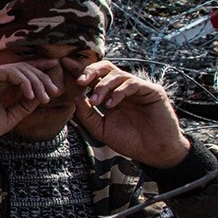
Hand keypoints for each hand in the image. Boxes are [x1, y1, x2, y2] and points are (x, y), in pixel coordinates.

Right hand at [0, 62, 61, 144]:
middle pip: (24, 69)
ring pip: (20, 69)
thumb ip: (24, 105)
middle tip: (54, 91)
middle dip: (42, 79)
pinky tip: (31, 94)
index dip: (39, 70)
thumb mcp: (11, 116)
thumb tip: (40, 95)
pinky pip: (12, 72)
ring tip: (44, 96)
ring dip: (36, 81)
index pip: (22, 73)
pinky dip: (25, 82)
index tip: (55, 72)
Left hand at [71, 60, 189, 168]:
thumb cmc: (129, 141)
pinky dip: (118, 91)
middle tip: (80, 81)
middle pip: (106, 68)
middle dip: (90, 70)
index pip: (94, 78)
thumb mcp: (100, 129)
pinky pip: (132, 83)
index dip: (79, 70)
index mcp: (110, 95)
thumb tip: (74, 96)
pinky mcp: (152, 91)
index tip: (64, 65)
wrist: (154, 152)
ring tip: (96, 101)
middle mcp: (123, 88)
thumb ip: (86, 114)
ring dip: (103, 86)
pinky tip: (111, 104)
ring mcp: (138, 88)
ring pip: (117, 74)